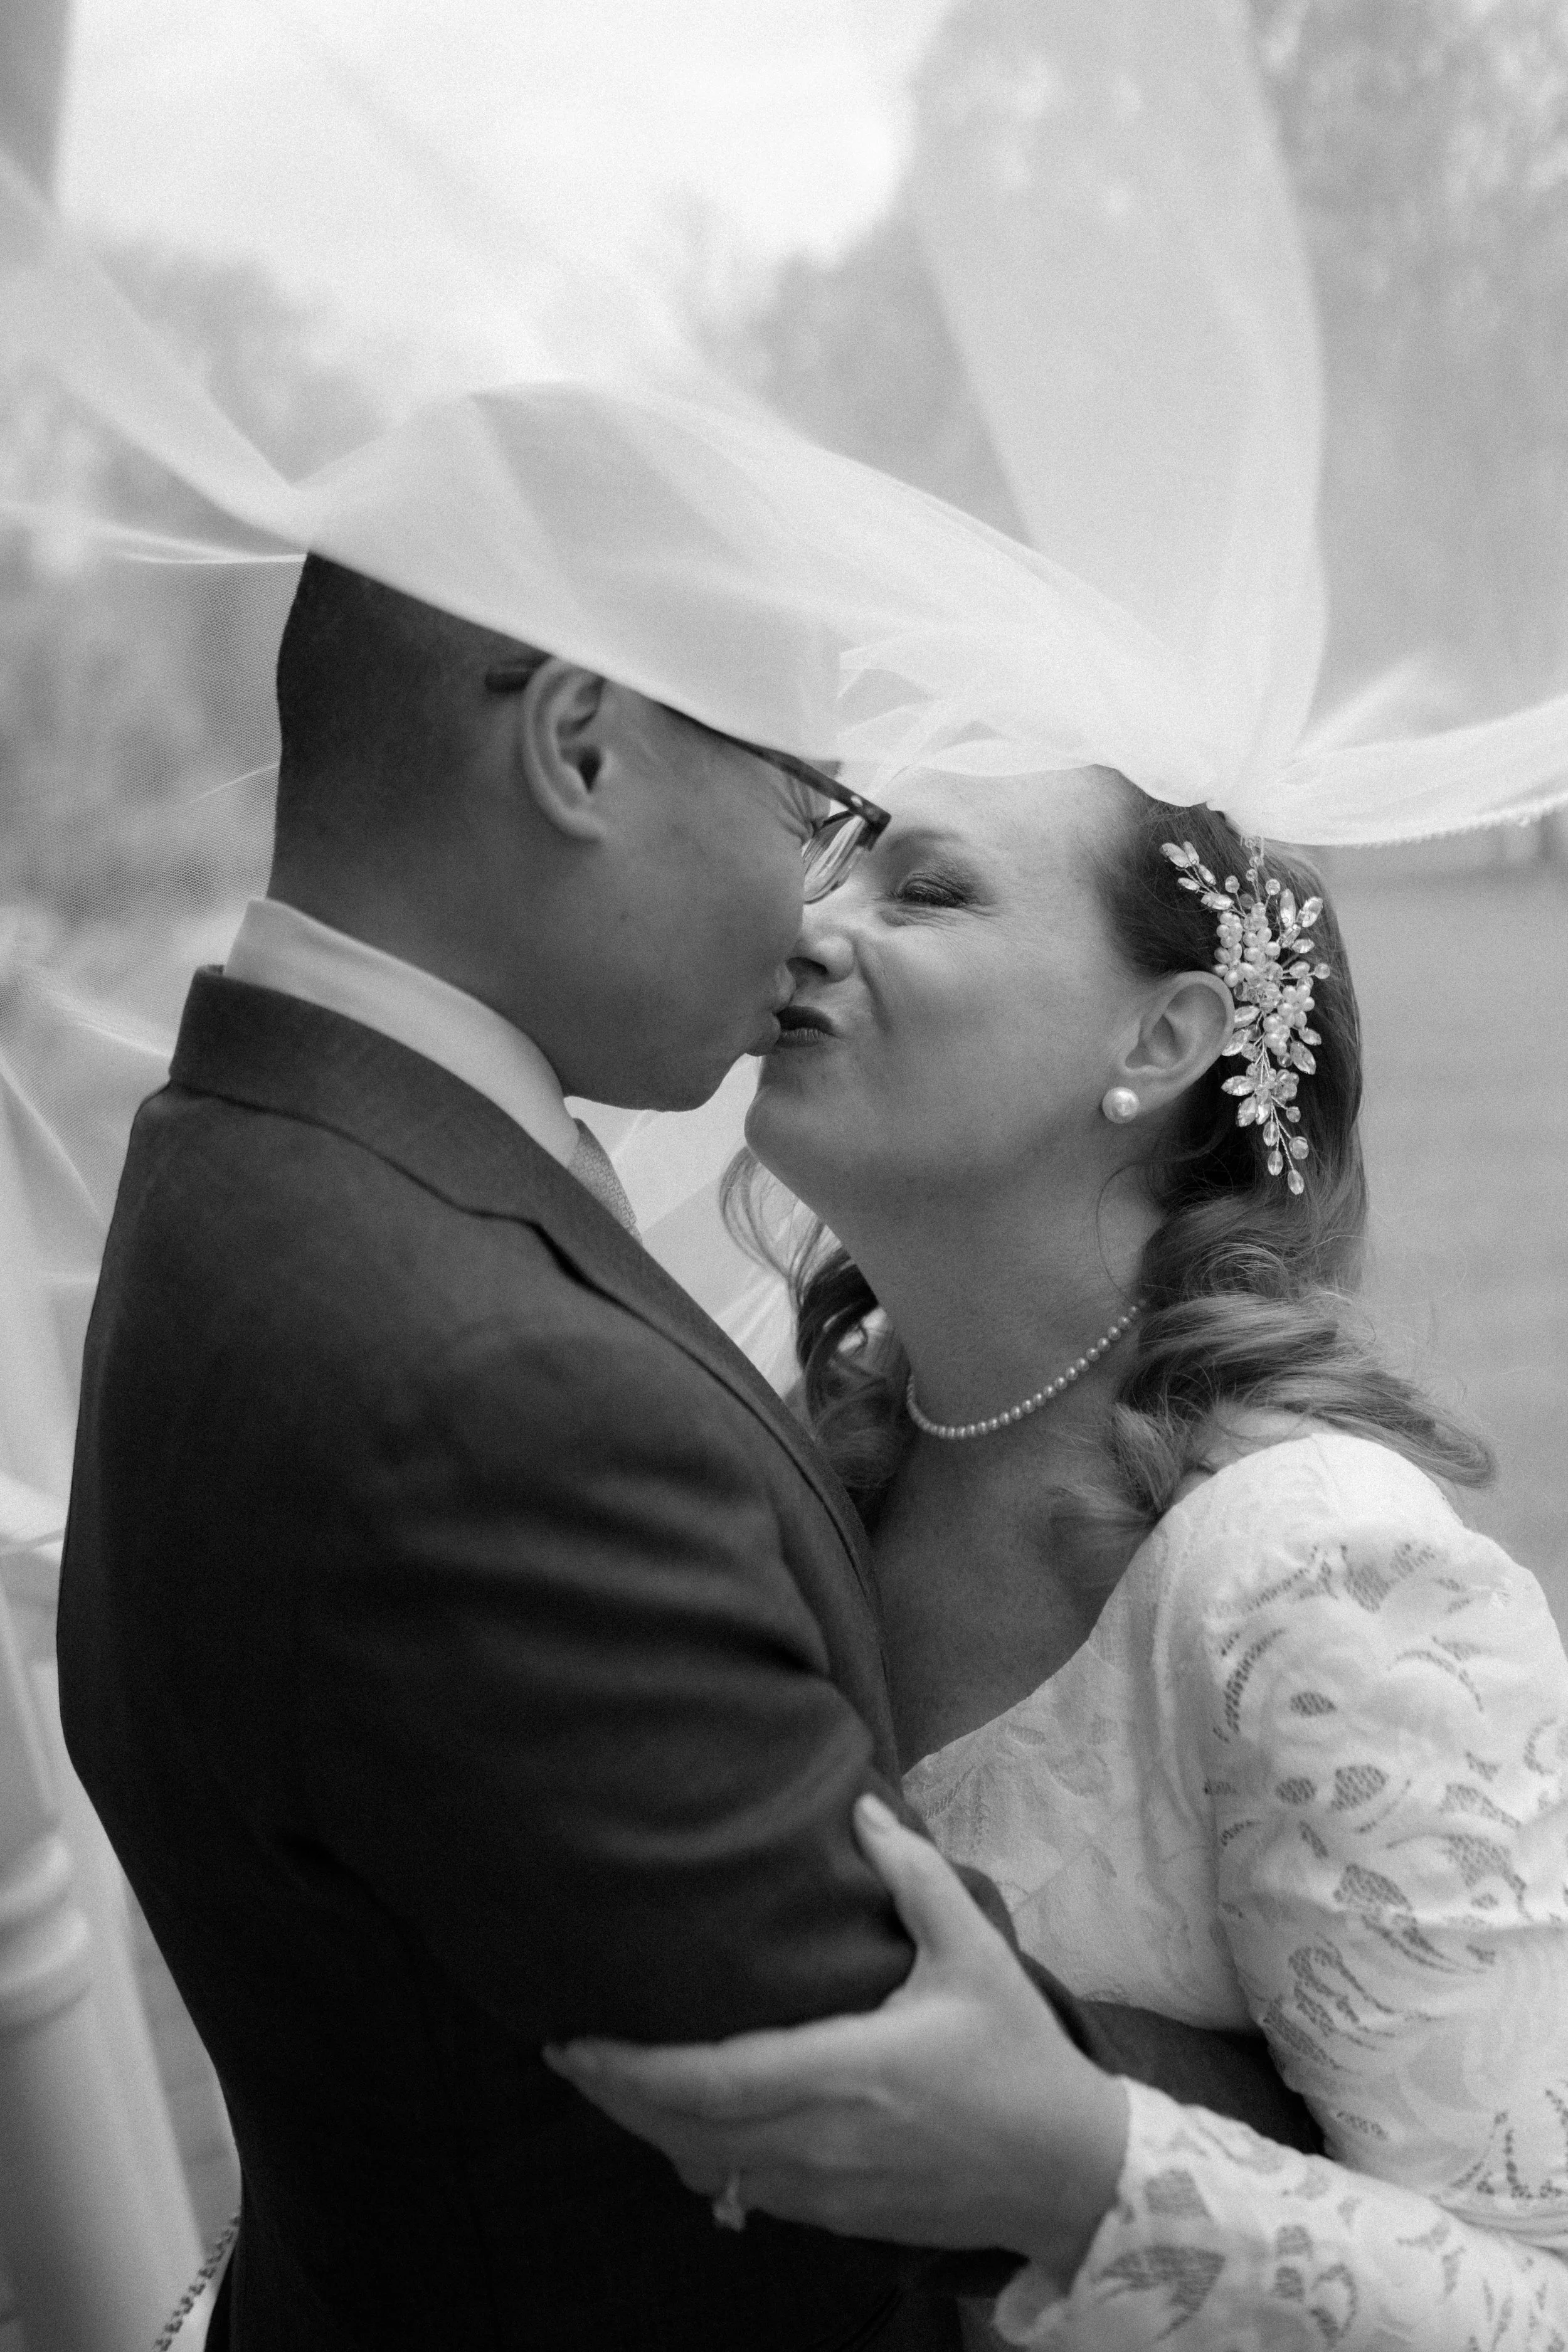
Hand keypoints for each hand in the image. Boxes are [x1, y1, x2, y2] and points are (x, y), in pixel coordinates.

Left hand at [545, 1793, 1127, 2284]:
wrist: (1070, 2173)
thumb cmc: (1020, 2058)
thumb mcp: (974, 1954)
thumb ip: (912, 1878)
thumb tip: (861, 1809)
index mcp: (843, 2071)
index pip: (704, 2080)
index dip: (627, 2068)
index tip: (571, 2040)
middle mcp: (819, 2141)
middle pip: (683, 2133)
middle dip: (617, 2099)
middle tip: (569, 2057)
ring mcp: (825, 2191)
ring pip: (707, 2170)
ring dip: (655, 2132)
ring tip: (618, 2084)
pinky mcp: (840, 2218)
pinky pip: (747, 2195)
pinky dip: (705, 2161)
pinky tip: (692, 2128)